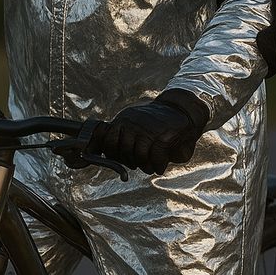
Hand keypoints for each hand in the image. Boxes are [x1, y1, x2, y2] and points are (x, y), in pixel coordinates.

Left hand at [89, 90, 208, 175]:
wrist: (183, 108)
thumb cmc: (156, 123)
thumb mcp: (134, 123)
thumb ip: (118, 136)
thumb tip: (93, 151)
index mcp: (124, 120)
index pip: (107, 142)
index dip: (113, 154)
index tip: (121, 158)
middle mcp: (133, 124)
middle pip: (123, 152)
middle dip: (130, 162)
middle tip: (138, 163)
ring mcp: (149, 130)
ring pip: (139, 157)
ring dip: (145, 166)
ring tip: (150, 165)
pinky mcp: (164, 137)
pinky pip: (156, 159)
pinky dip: (158, 166)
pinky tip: (160, 165)